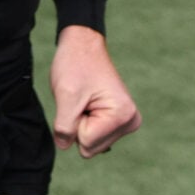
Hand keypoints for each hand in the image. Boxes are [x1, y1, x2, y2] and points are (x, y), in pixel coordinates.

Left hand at [48, 25, 140, 156]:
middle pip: (91, 148)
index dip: (74, 124)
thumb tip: (64, 146)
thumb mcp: (66, 96)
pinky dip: (86, 122)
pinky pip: (95, 137)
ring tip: (85, 100)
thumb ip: (64, 128)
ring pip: (92, 144)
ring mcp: (127, 122)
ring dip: (82, 123)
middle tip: (81, 101)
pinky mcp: (120, 121)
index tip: (79, 100)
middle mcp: (130, 121)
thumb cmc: (76, 65)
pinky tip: (89, 103)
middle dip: (79, 126)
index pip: (86, 144)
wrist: (83, 46)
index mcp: (122, 116)